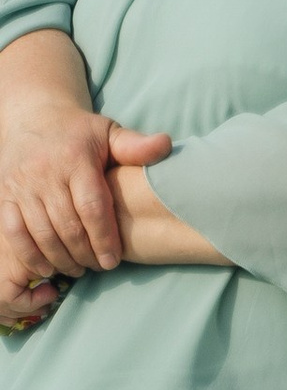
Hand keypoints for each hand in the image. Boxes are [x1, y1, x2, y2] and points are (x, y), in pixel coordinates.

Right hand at [0, 100, 167, 281]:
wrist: (34, 119)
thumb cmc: (80, 133)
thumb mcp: (109, 133)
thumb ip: (136, 146)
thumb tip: (166, 145)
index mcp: (76, 159)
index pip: (92, 206)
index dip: (104, 237)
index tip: (114, 260)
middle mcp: (45, 173)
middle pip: (67, 226)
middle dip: (85, 254)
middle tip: (100, 268)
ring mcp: (22, 187)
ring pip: (41, 234)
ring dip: (61, 259)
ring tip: (79, 270)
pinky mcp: (5, 197)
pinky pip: (13, 233)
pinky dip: (29, 255)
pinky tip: (47, 268)